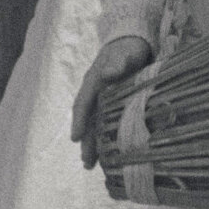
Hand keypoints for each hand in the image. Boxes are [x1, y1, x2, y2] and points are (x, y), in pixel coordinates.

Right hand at [71, 34, 154, 169]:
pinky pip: (103, 123)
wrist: (133, 42)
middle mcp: (94, 93)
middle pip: (87, 120)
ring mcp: (101, 99)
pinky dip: (103, 138)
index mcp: (94, 81)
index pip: (83, 104)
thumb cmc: (128, 48)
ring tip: (90, 165)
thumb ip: (118, 63)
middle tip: (86, 162)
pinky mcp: (111, 104)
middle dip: (85, 141)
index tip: (75, 138)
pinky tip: (107, 153)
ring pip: (94, 124)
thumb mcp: (126, 53)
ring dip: (92, 143)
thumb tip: (107, 73)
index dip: (79, 121)